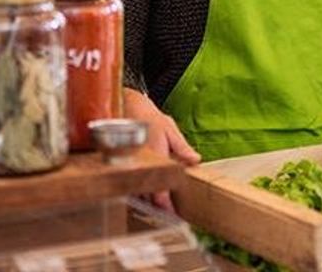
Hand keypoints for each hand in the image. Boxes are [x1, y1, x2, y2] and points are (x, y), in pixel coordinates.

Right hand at [124, 88, 199, 211]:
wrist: (127, 107)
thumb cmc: (149, 117)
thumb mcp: (170, 129)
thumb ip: (182, 147)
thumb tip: (196, 160)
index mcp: (155, 154)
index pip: (158, 187)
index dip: (164, 204)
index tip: (171, 213)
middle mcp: (141, 163)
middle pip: (147, 195)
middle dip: (157, 206)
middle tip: (169, 214)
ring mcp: (132, 165)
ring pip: (138, 191)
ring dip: (148, 200)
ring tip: (160, 208)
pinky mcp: (126, 165)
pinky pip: (132, 184)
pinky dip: (139, 190)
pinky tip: (148, 194)